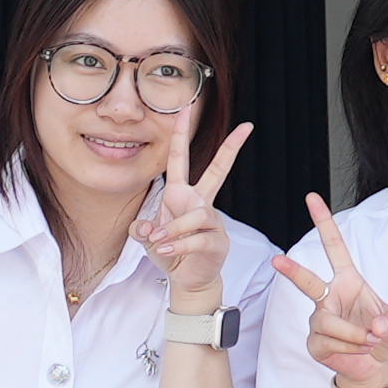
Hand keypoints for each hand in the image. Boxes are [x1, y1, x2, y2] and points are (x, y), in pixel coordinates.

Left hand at [133, 108, 252, 306]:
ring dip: (174, 228)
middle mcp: (200, 203)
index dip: (180, 133)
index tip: (185, 108)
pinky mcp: (217, 241)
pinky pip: (197, 239)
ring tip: (160, 242)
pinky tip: (166, 251)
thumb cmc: (171, 252)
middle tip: (246, 128)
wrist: (187, 279)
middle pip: (218, 170)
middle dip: (231, 148)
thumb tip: (145, 228)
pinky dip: (178, 245)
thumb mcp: (148, 239)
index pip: (180, 159)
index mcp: (181, 195)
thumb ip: (142, 229)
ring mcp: (212, 221)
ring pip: (196, 215)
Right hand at [273, 194, 387, 387]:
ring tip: (371, 341)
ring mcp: (319, 320)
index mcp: (348, 281)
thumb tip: (378, 326)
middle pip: (307, 281)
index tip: (311, 198)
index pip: (334, 247)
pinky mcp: (315, 342)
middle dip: (292, 271)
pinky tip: (358, 350)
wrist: (376, 366)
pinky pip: (329, 343)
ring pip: (329, 323)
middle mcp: (329, 297)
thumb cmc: (386, 334)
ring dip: (356, 335)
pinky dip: (351, 348)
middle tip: (276, 261)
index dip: (324, 222)